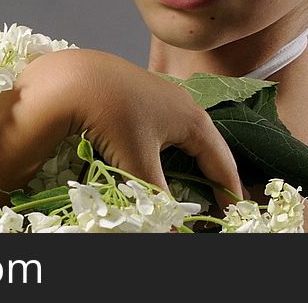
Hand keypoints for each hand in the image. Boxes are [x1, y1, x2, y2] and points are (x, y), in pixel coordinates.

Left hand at [0, 48, 241, 218]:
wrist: (72, 77)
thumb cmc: (111, 115)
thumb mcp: (138, 162)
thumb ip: (157, 198)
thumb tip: (170, 230)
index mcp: (193, 121)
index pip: (223, 164)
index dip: (229, 193)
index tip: (235, 215)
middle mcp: (184, 104)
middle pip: (208, 148)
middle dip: (213, 176)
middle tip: (218, 203)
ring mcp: (162, 96)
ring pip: (185, 136)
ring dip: (190, 161)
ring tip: (193, 184)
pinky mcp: (140, 93)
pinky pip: (165, 127)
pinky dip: (169, 148)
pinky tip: (158, 157)